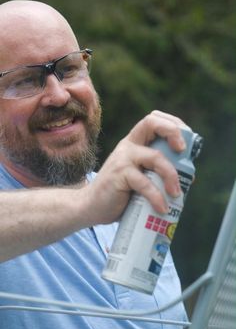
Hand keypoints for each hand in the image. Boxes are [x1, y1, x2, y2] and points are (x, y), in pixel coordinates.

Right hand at [86, 110, 188, 224]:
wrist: (91, 208)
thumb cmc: (120, 194)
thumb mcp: (141, 178)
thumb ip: (158, 173)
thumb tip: (189, 177)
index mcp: (134, 143)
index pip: (153, 120)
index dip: (173, 124)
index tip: (184, 143)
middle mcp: (128, 146)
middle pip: (151, 122)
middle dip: (173, 132)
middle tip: (182, 152)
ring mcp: (123, 159)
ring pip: (155, 157)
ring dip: (171, 176)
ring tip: (176, 194)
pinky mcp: (119, 175)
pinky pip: (145, 184)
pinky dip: (157, 197)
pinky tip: (162, 208)